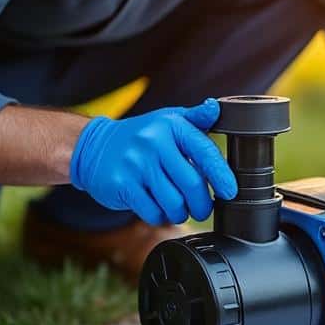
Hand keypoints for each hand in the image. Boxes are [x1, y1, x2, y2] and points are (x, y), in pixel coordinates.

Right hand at [69, 98, 236, 224]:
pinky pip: (152, 211)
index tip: (230, 192)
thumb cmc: (141, 136)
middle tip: (203, 209)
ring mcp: (136, 164)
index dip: (222, 176)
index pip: (205, 152)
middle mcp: (153, 142)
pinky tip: (159, 209)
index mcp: (171, 125)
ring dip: (182, 213)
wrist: (93, 146)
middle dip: (202, 204)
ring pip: (173, 202)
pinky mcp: (122, 184)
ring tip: (180, 209)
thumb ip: (196, 118)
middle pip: (192, 184)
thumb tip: (216, 107)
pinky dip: (160, 216)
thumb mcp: (168, 120)